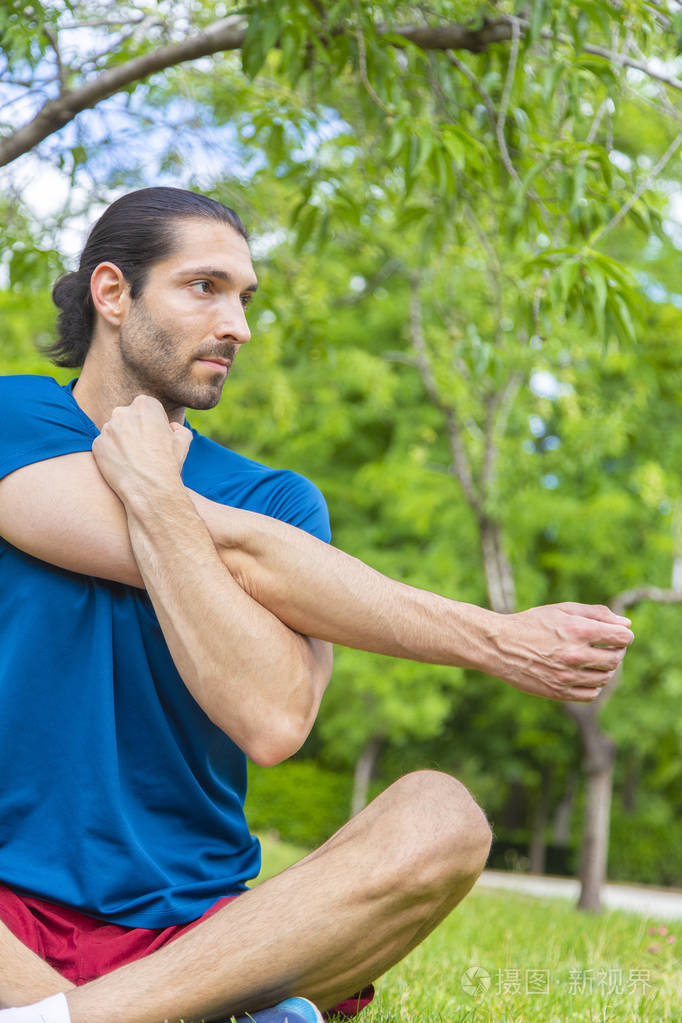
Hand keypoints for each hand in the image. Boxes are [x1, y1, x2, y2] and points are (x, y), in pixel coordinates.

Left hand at [92, 395, 191, 502]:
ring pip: (115, 430)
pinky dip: (112, 453)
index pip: (147, 406)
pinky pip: (105, 445)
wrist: (150, 489)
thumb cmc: (168, 463)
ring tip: (134, 459)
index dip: (154, 421)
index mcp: (144, 405)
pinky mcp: (97, 445)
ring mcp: (107, 429)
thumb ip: (179, 428)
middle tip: (144, 448)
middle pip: (128, 416)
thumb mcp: (183, 441)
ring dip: (122, 440)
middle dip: (135, 428)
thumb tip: (173, 428)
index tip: (157, 435)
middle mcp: (122, 412)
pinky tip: (124, 465)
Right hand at [489, 602, 633, 702]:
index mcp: (578, 630)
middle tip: (607, 647)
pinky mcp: (559, 692)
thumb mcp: (562, 609)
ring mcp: (567, 676)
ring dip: (606, 669)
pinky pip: (591, 694)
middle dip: (617, 651)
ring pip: (605, 678)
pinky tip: (584, 674)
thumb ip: (596, 613)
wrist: (499, 646)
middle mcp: (575, 655)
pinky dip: (594, 685)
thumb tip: (625, 624)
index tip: (617, 634)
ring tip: (595, 660)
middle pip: (616, 659)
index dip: (624, 635)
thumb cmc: (532, 623)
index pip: (621, 638)